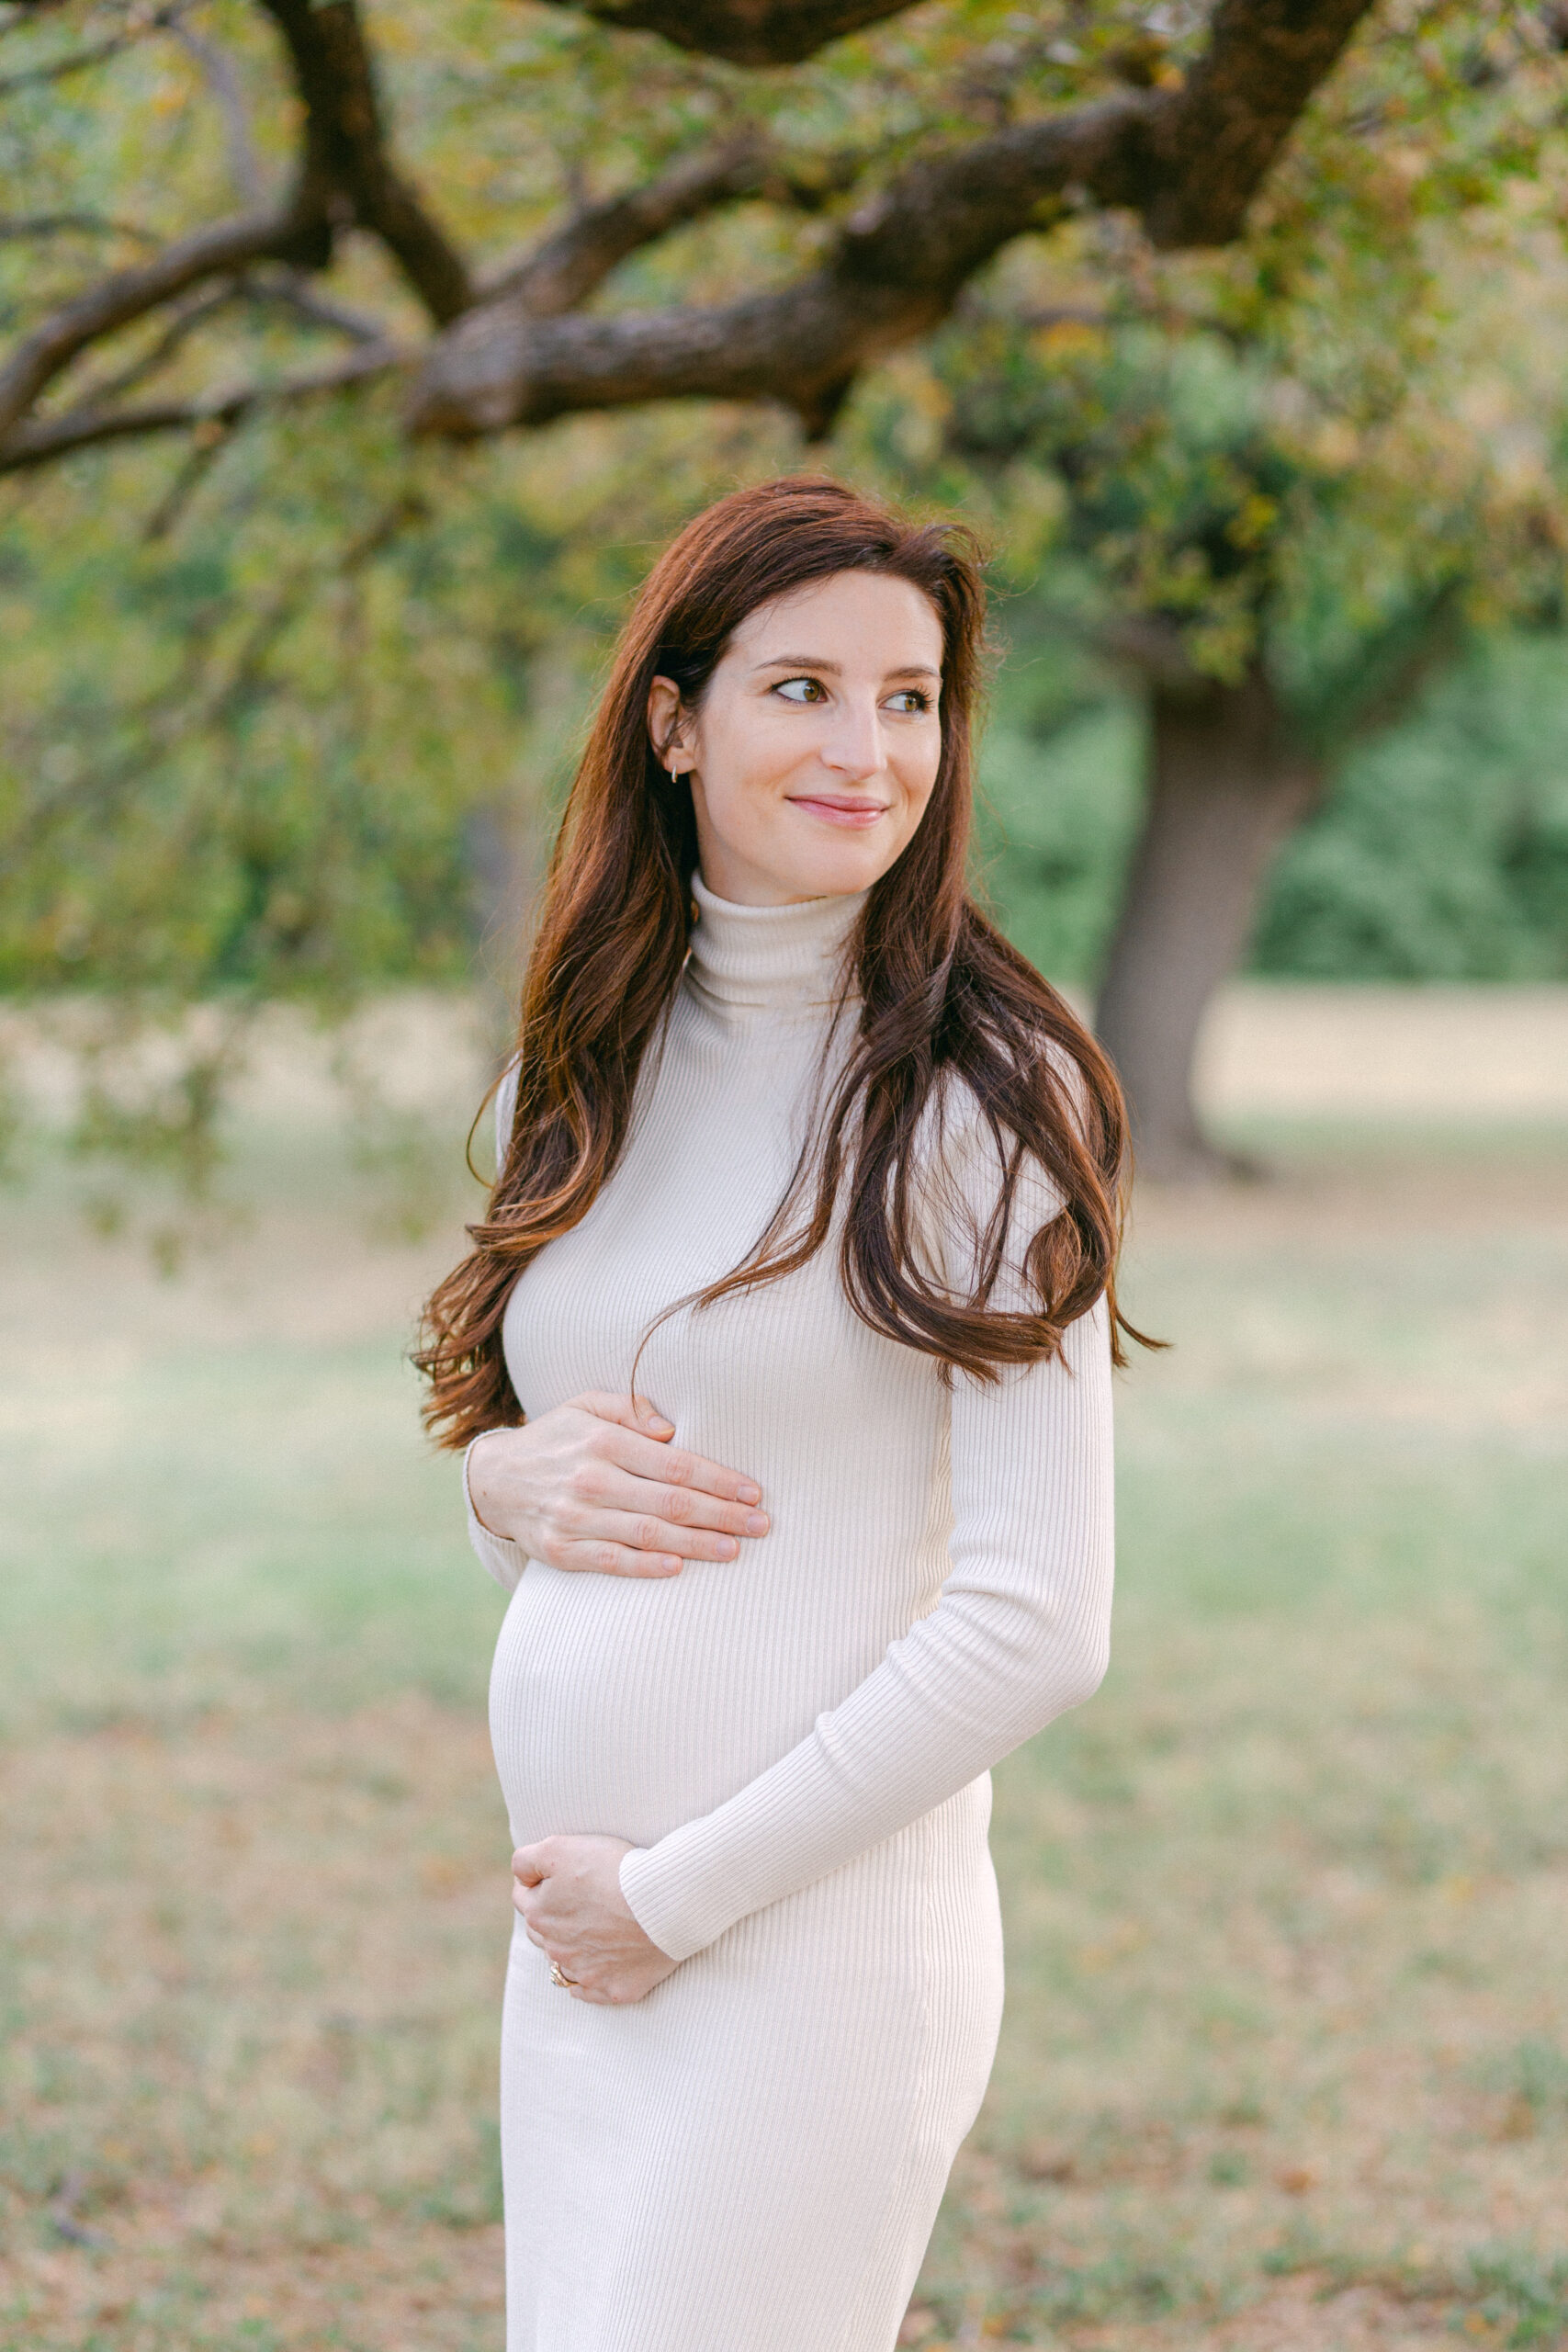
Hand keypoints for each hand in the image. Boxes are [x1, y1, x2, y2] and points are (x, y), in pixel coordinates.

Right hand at [468, 1391, 767, 1578]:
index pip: (674, 1464)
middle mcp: (590, 1479)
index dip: (718, 1479)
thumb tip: (672, 1428)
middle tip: (762, 1525)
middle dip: (721, 1515)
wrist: (495, 1480)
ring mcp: (574, 1518)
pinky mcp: (560, 1551)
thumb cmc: (558, 1439)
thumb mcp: (587, 1405)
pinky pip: (611, 1562)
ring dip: (697, 1544)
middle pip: (669, 1502)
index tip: (753, 1492)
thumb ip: (631, 1408)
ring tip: (735, 1549)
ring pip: (647, 1534)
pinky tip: (679, 1567)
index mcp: (603, 1440)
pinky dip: (646, 1566)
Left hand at [512, 1835, 677, 2004]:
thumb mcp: (559, 1847)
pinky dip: (590, 1979)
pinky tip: (601, 1964)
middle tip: (579, 1900)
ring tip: (595, 1930)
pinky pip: (588, 1991)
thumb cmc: (614, 1869)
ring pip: (563, 1963)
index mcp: (539, 1914)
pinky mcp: (612, 1989)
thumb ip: (526, 1860)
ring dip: (571, 1948)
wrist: (664, 1901)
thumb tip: (519, 1877)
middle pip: (541, 1932)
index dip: (538, 1882)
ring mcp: (583, 1973)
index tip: (559, 1874)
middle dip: (551, 1916)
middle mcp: (555, 1949)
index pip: (523, 1897)